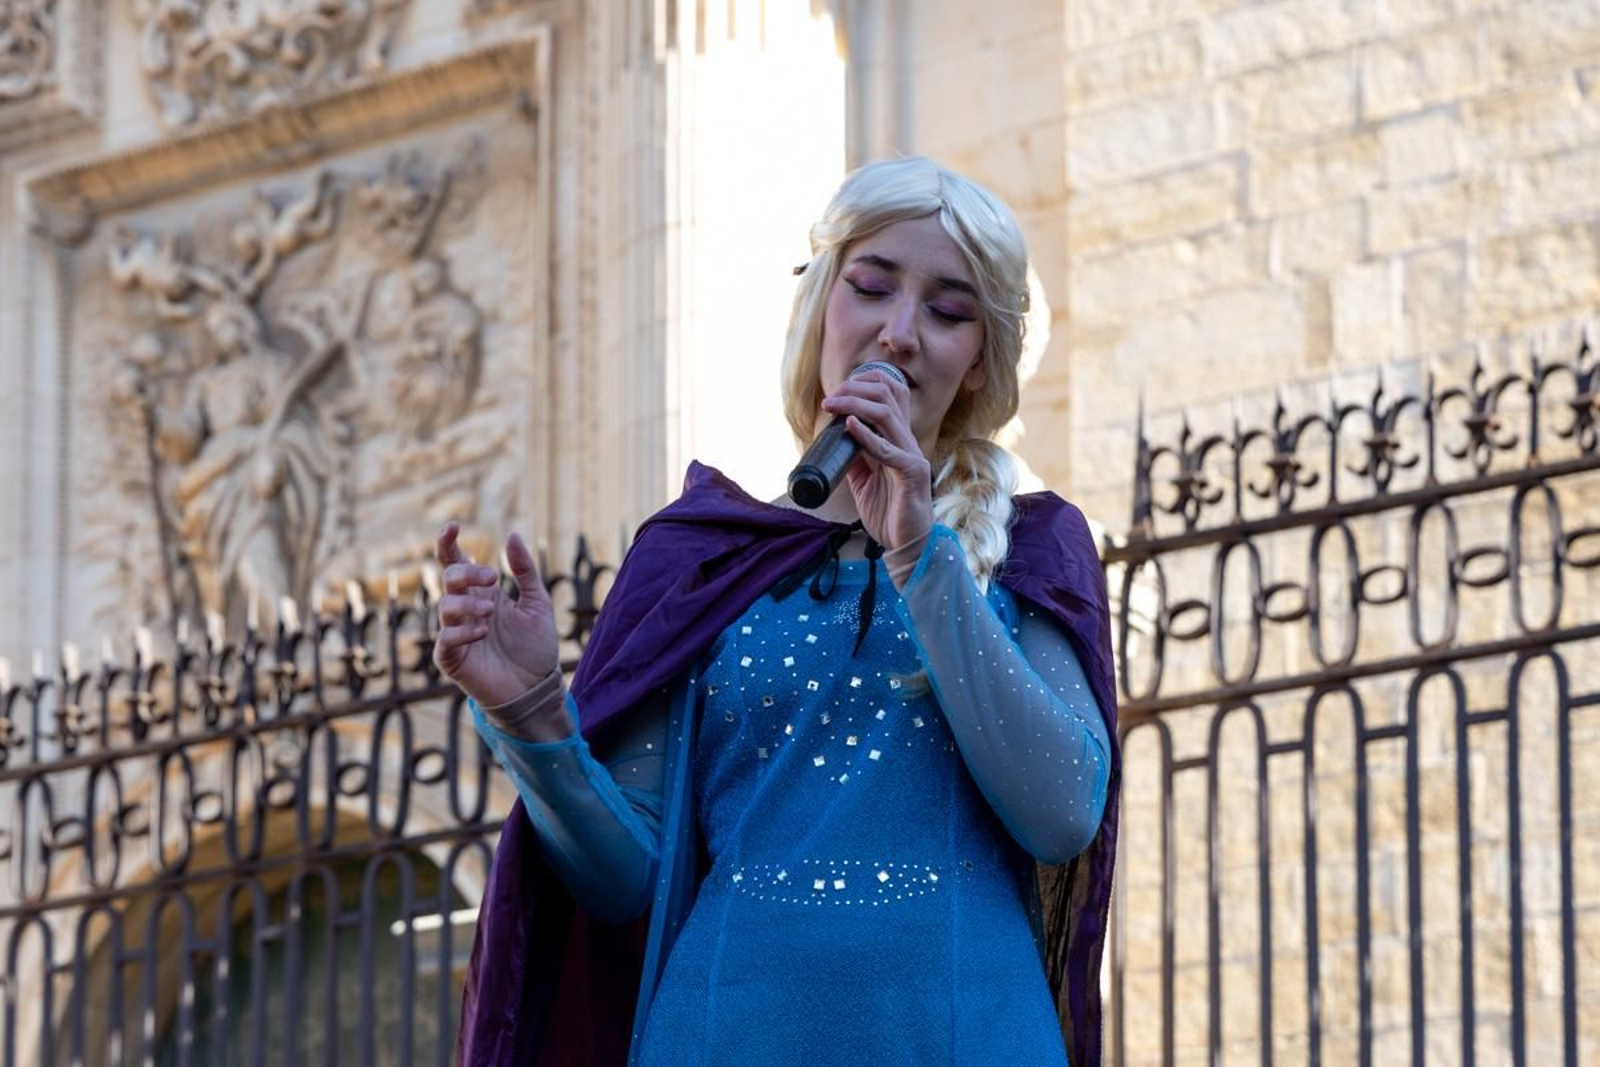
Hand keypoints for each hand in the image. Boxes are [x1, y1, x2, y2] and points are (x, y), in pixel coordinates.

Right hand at [432, 521, 558, 706]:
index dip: (447, 543)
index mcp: (482, 593)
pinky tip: (483, 632)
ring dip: (467, 604)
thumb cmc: (535, 647)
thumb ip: (526, 570)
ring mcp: (456, 634)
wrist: (537, 688)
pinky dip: (462, 632)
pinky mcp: (452, 659)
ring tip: (490, 613)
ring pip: (444, 607)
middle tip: (491, 579)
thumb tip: (512, 534)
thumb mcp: (538, 603)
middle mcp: (465, 610)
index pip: (455, 562)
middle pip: (449, 578)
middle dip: (466, 572)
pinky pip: (445, 640)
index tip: (452, 527)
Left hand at [821, 369, 932, 550]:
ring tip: (833, 406)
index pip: (890, 396)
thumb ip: (856, 460)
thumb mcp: (865, 481)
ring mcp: (912, 455)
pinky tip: (849, 425)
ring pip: (887, 414)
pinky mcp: (912, 473)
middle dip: (856, 389)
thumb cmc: (890, 514)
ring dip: (855, 405)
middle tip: (830, 398)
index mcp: (898, 441)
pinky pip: (888, 449)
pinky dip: (866, 435)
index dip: (865, 384)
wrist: (908, 545)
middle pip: (888, 396)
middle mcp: (907, 442)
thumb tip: (836, 443)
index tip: (837, 392)